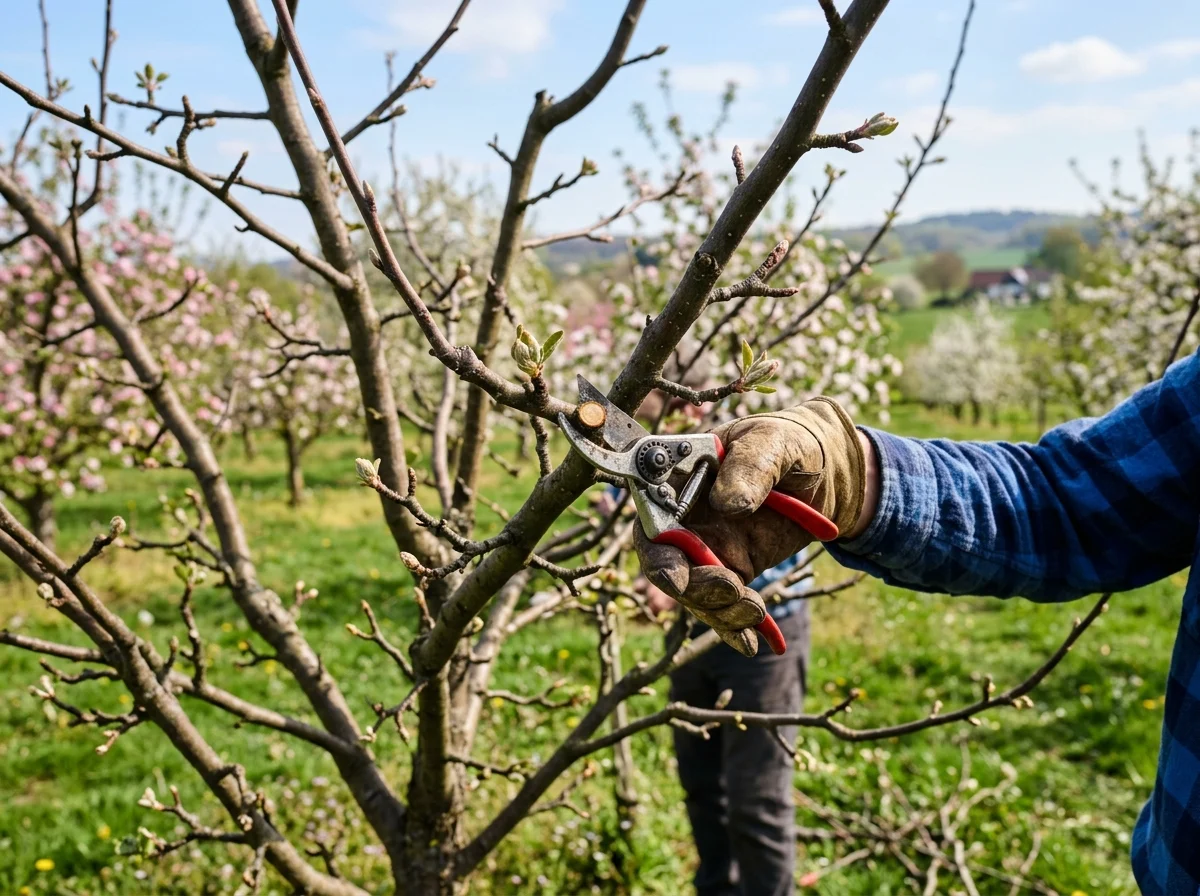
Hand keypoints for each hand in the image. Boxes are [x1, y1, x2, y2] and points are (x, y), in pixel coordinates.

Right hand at [633, 397, 874, 655]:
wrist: (825, 472)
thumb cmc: (790, 442)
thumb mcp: (774, 442)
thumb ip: (751, 466)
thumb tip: (729, 504)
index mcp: (680, 475)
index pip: (649, 512)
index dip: (655, 548)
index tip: (677, 577)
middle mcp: (683, 514)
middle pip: (664, 561)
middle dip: (690, 587)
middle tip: (730, 589)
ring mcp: (705, 545)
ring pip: (693, 590)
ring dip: (719, 608)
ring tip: (756, 611)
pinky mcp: (730, 569)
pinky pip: (721, 604)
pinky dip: (734, 627)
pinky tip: (752, 643)